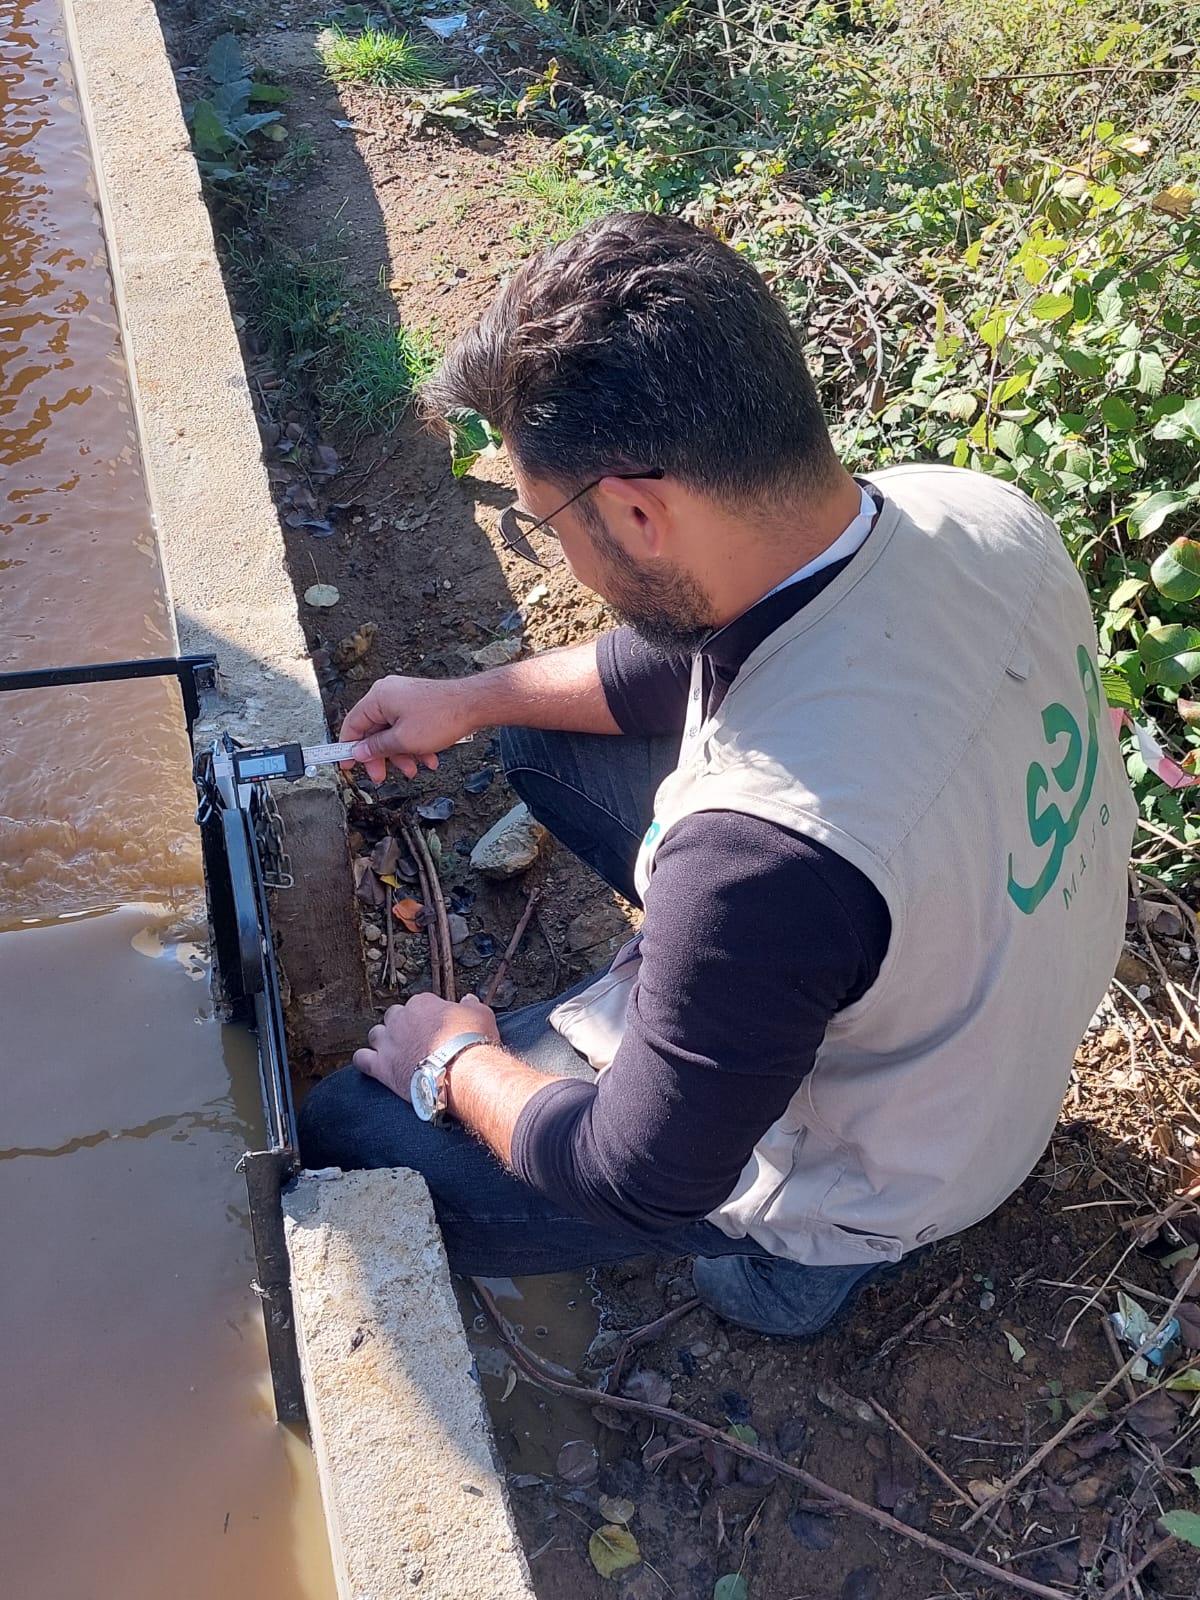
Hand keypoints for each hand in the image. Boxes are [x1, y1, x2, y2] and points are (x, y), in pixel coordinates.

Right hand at [339, 675, 476, 782]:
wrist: (474, 705)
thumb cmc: (441, 717)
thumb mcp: (403, 740)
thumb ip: (377, 748)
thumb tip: (360, 752)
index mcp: (378, 698)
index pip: (353, 724)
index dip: (348, 747)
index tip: (348, 765)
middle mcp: (389, 694)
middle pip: (374, 731)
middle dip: (381, 756)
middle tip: (381, 776)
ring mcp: (405, 698)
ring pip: (393, 733)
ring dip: (401, 754)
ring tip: (413, 770)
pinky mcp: (418, 704)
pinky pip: (408, 728)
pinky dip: (415, 745)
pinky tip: (428, 759)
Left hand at [352, 992, 498, 1101]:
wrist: (461, 1072)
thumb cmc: (472, 1041)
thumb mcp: (480, 1014)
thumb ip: (471, 1004)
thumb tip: (468, 998)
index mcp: (422, 1003)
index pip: (420, 1004)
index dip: (427, 1017)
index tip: (436, 1028)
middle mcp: (400, 1019)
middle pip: (393, 1016)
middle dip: (401, 1026)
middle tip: (416, 1040)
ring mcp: (388, 1042)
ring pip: (376, 1035)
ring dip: (383, 1041)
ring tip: (397, 1053)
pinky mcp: (381, 1066)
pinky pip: (361, 1059)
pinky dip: (365, 1061)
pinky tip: (372, 1065)